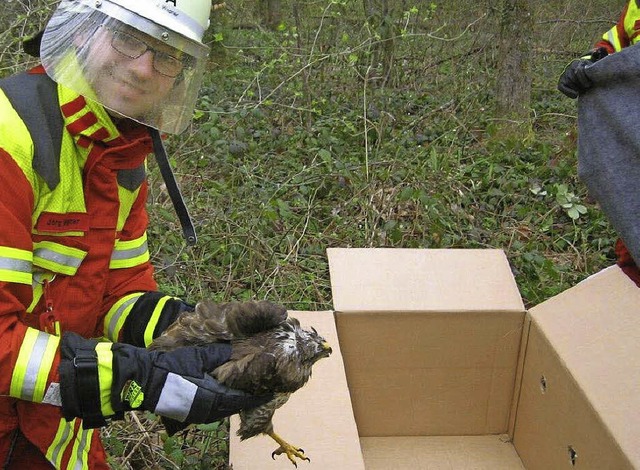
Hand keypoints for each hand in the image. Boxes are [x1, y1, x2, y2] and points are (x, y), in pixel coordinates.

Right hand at [59, 332, 270, 427]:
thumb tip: (234, 350)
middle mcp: (207, 410)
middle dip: (248, 396)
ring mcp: (197, 413)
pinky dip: (223, 400)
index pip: (241, 400)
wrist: (140, 381)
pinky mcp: (190, 412)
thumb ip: (216, 354)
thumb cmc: (167, 368)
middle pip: (234, 406)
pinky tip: (226, 389)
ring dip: (236, 398)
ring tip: (248, 387)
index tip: (273, 390)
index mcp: (211, 398)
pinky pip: (214, 408)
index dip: (257, 396)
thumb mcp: (194, 356)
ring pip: (224, 408)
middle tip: (263, 385)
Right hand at [557, 47, 607, 98]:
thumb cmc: (595, 69)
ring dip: (576, 88)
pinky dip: (568, 92)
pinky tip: (575, 95)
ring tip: (583, 91)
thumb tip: (598, 50)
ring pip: (568, 82)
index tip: (589, 84)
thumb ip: (601, 55)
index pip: (577, 71)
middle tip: (587, 88)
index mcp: (577, 62)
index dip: (583, 78)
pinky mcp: (561, 82)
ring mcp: (564, 74)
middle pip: (572, 78)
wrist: (588, 75)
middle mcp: (569, 67)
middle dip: (580, 84)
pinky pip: (562, 87)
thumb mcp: (599, 61)